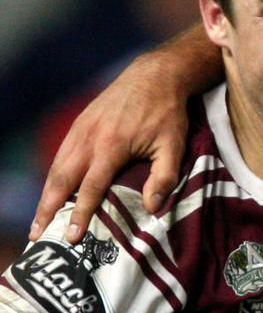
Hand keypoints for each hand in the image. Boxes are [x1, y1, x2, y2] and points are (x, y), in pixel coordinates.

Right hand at [30, 51, 190, 242]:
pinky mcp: (79, 125)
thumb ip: (164, 177)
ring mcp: (80, 130)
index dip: (80, 213)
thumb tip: (151, 208)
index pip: (91, 187)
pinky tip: (51, 193)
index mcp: (111, 146)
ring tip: (39, 221)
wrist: (155, 76)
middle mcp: (89, 139)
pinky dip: (52, 177)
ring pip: (56, 168)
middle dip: (49, 209)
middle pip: (62, 180)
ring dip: (46, 195)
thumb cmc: (167, 113)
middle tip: (39, 235)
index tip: (71, 236)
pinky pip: (61, 155)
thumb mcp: (174, 145)